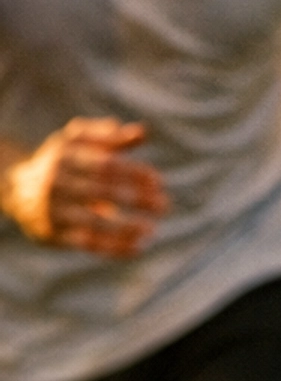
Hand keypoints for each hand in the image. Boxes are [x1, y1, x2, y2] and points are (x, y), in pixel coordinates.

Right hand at [0, 119, 166, 255]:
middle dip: (136, 199)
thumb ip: (109, 136)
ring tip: (152, 230)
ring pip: (93, 222)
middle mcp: (56, 183)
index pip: (106, 166)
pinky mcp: (51, 234)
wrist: (15, 188)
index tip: (158, 182)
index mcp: (66, 156)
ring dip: (126, 228)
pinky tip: (136, 248)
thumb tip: (143, 132)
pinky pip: (85, 244)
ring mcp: (52, 211)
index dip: (134, 174)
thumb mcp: (78, 140)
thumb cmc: (60, 160)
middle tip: (164, 206)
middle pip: (103, 192)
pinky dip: (113, 248)